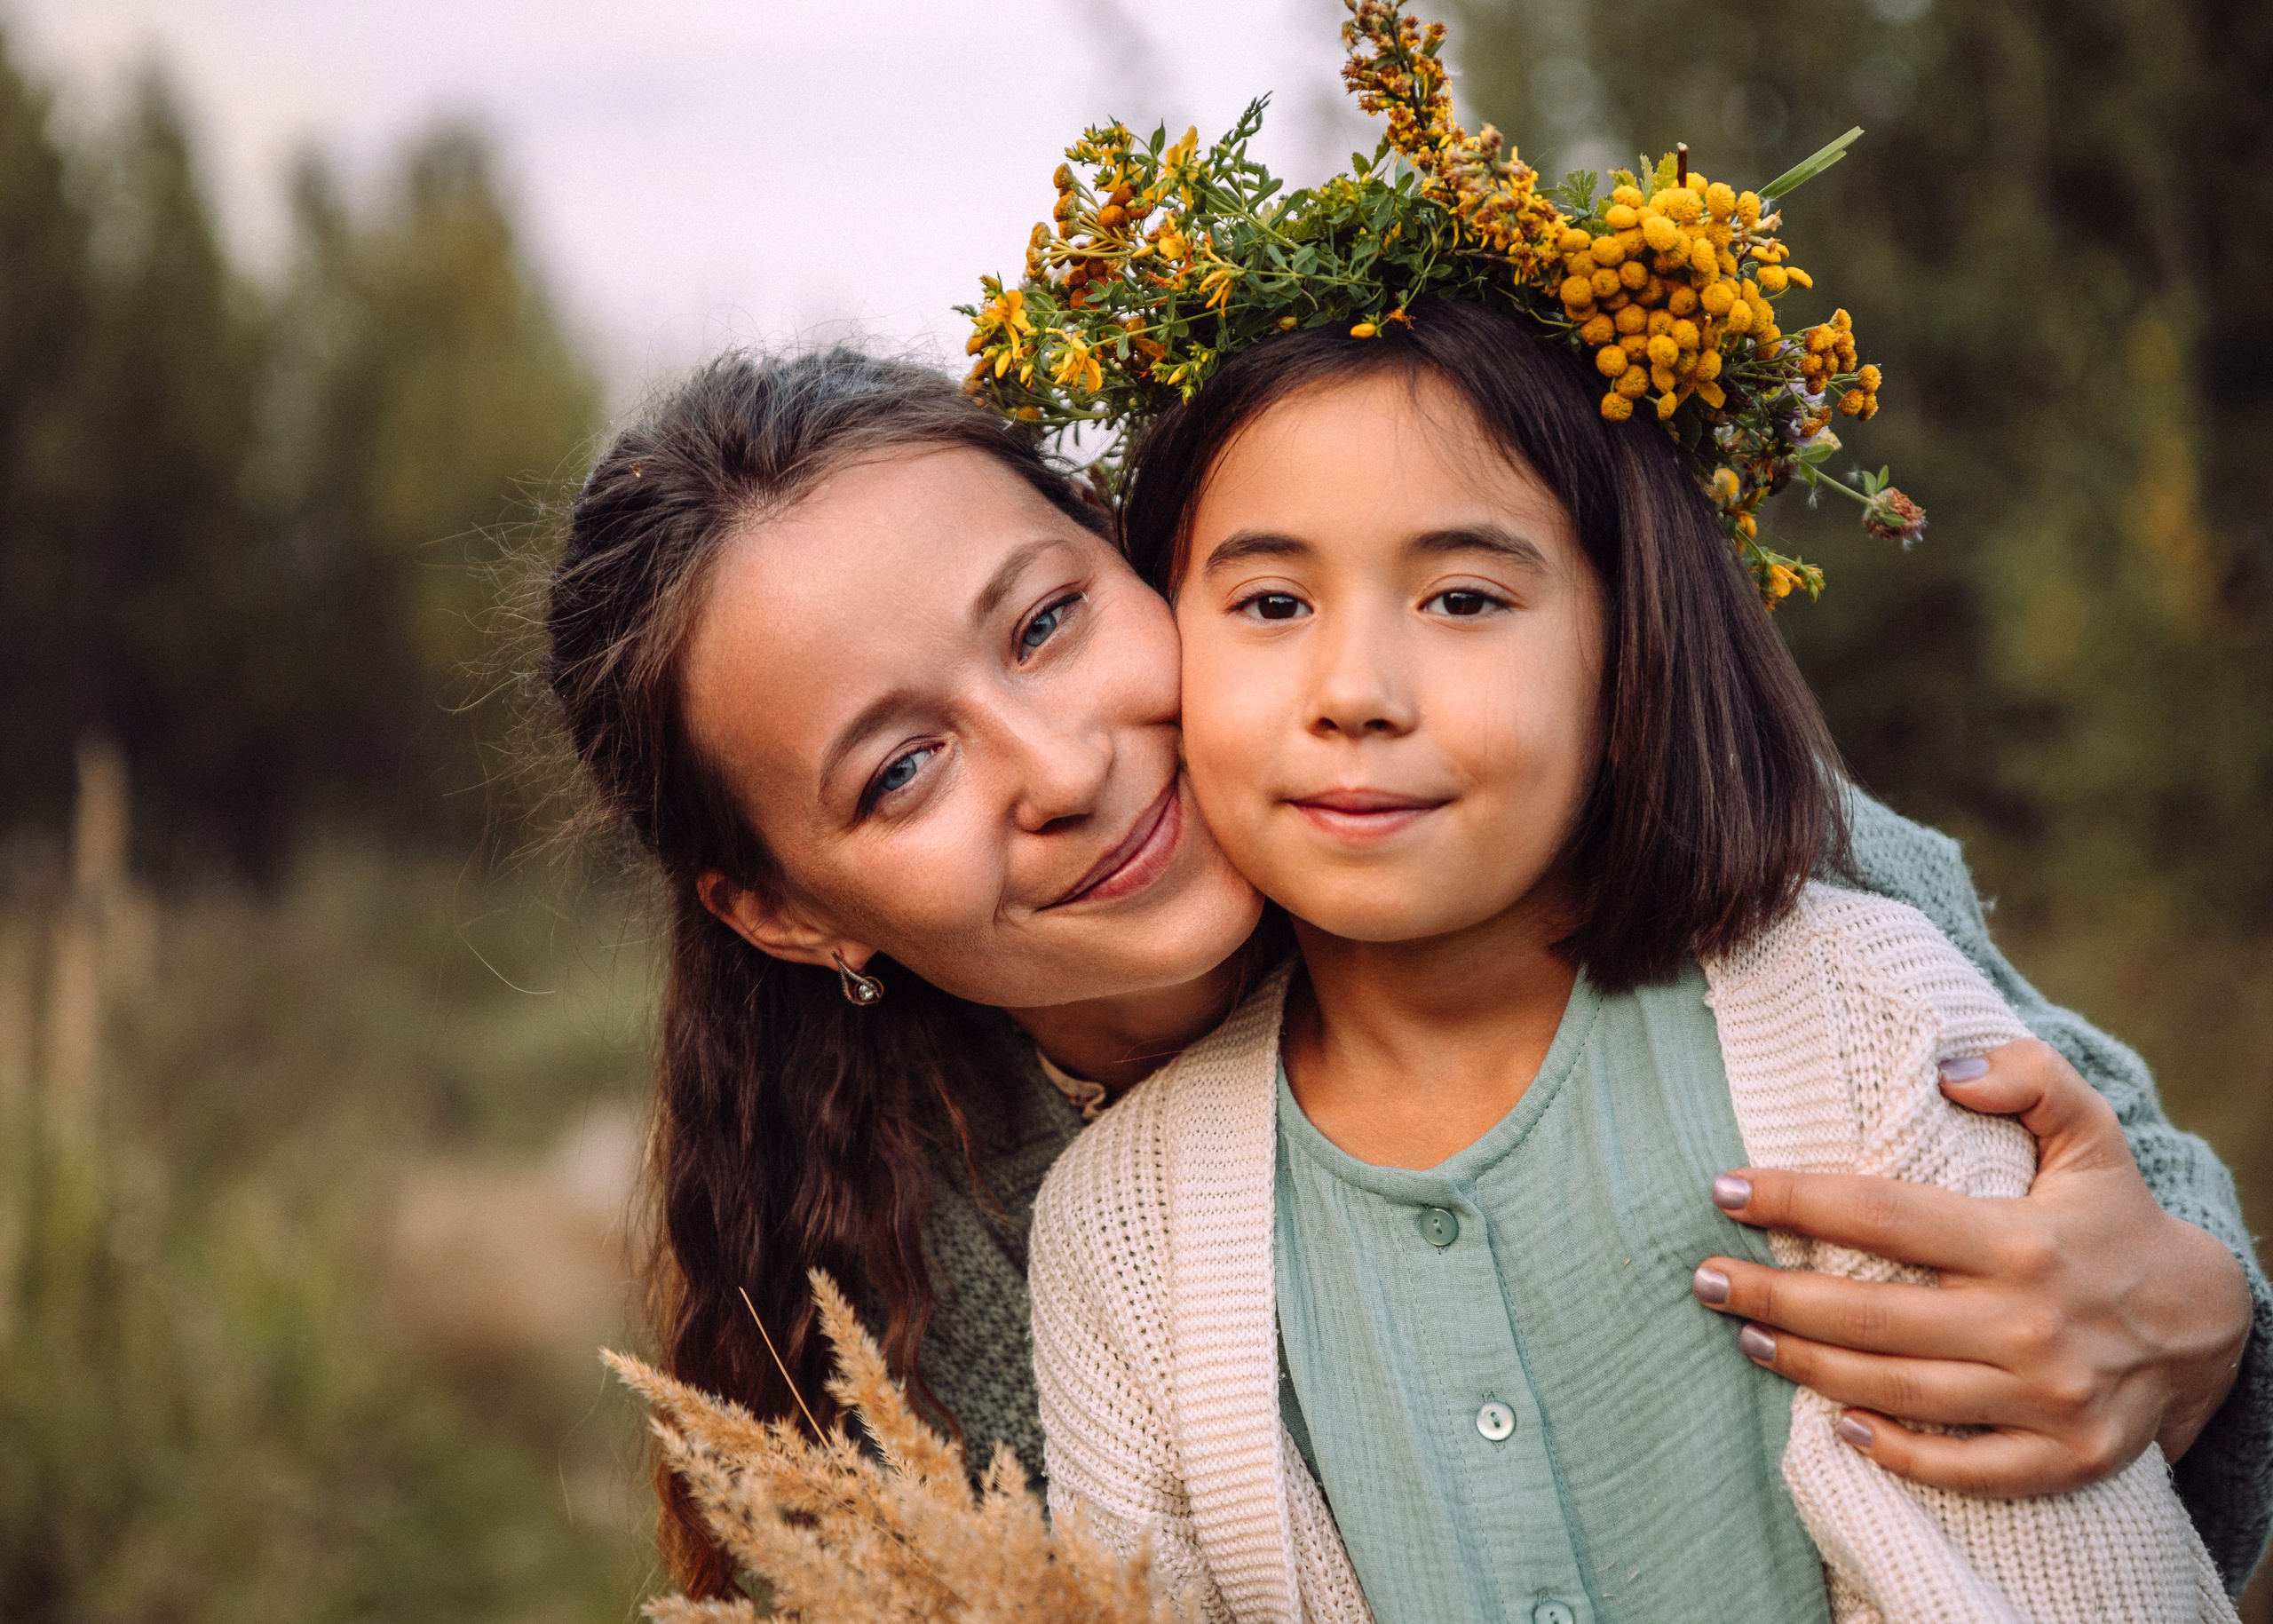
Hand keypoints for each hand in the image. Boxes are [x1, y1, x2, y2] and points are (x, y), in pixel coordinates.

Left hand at [1692, 1039, 2251, 1496]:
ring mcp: (2047, 1399)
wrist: (2209, 1325)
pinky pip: (1963, 1468)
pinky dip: (1895, 1454)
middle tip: (1704, 1280)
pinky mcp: (2064, 1458)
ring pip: (1897, 1389)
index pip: (1881, 1213)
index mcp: (2021, 1239)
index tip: (1723, 1188)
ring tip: (1745, 1336)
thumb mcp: (2090, 1133)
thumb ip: (2029, 1078)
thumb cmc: (2117, 1218)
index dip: (1794, 1198)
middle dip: (1772, 1296)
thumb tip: (1948, 1070)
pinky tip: (1835, 1424)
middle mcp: (2029, 1323)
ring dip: (1807, 1367)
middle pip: (1869, 1313)